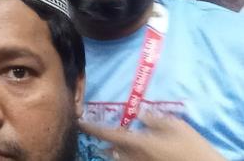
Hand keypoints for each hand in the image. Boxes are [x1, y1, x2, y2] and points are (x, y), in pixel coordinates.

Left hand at [79, 113, 224, 160]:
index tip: (80, 123)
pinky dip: (124, 158)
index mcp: (140, 142)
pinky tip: (128, 153)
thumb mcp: (176, 125)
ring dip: (112, 152)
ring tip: (109, 145)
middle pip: (111, 150)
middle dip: (102, 142)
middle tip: (94, 132)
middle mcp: (136, 157)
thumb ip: (154, 119)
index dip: (92, 128)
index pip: (108, 133)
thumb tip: (139, 115)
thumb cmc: (192, 147)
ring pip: (119, 159)